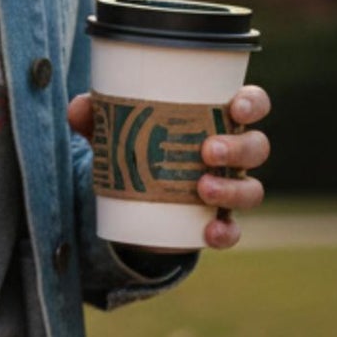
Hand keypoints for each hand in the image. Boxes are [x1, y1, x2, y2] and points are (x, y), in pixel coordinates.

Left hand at [67, 83, 271, 251]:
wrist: (130, 203)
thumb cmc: (136, 150)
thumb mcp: (114, 132)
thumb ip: (96, 117)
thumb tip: (79, 106)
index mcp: (217, 121)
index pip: (251, 105)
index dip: (252, 104)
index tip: (234, 108)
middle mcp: (232, 155)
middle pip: (257, 146)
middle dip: (238, 148)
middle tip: (207, 150)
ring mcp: (228, 190)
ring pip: (252, 189)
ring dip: (233, 188)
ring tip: (202, 188)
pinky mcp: (215, 222)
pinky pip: (232, 230)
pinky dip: (226, 232)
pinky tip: (209, 232)